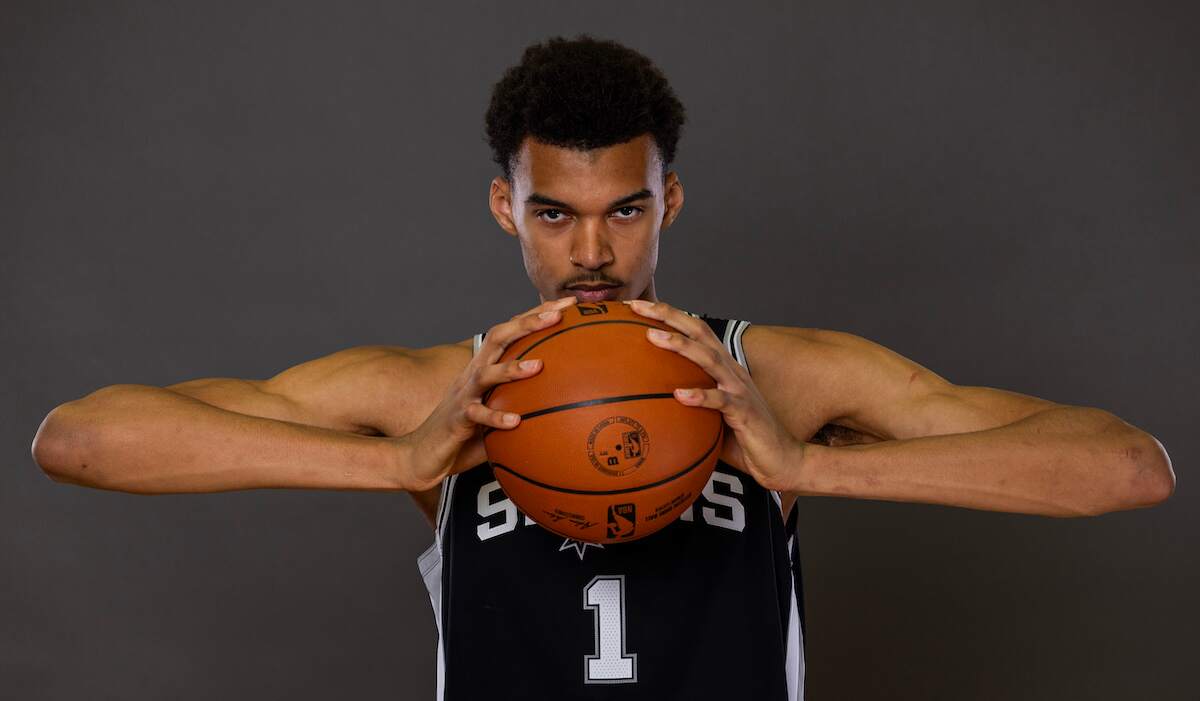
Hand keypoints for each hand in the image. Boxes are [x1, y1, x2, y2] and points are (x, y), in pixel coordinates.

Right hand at [397, 296, 577, 491]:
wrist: (422, 455)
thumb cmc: (464, 434)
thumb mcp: (497, 411)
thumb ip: (523, 402)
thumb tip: (566, 403)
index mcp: (485, 367)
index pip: (512, 331)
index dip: (536, 314)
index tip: (568, 303)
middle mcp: (473, 374)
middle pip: (498, 337)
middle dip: (527, 323)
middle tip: (556, 315)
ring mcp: (464, 395)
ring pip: (487, 373)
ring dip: (512, 368)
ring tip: (539, 366)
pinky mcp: (458, 419)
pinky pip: (478, 415)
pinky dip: (496, 417)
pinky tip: (515, 421)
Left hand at [625, 299, 804, 491]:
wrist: (782, 459)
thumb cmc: (743, 440)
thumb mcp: (709, 417)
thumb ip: (685, 405)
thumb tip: (646, 406)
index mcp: (723, 368)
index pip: (695, 331)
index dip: (669, 315)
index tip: (638, 306)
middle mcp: (731, 372)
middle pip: (700, 332)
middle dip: (669, 315)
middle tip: (639, 307)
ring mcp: (740, 389)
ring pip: (709, 359)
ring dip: (680, 345)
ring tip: (653, 337)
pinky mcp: (745, 412)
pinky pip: (721, 401)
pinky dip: (701, 396)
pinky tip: (679, 395)